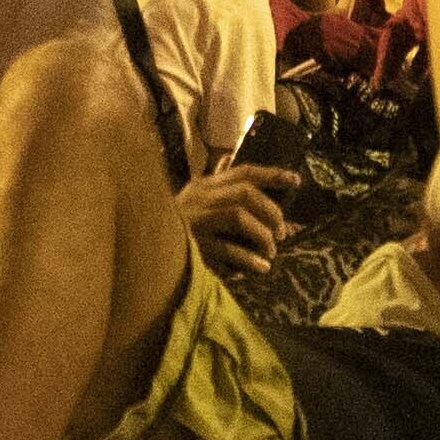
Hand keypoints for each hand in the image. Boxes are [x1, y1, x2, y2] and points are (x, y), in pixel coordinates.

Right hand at [174, 165, 289, 280]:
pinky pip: (228, 250)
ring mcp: (196, 221)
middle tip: (282, 231)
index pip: (243, 172)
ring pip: (239, 216)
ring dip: (262, 234)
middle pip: (245, 193)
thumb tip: (253, 190)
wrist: (143, 247)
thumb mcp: (194, 203)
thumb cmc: (172, 226)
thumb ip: (220, 194)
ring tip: (271, 251)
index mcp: (204, 186)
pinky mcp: (193, 246)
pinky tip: (261, 267)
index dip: (272, 174)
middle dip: (271, 211)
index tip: (296, 180)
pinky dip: (249, 259)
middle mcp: (200, 198)